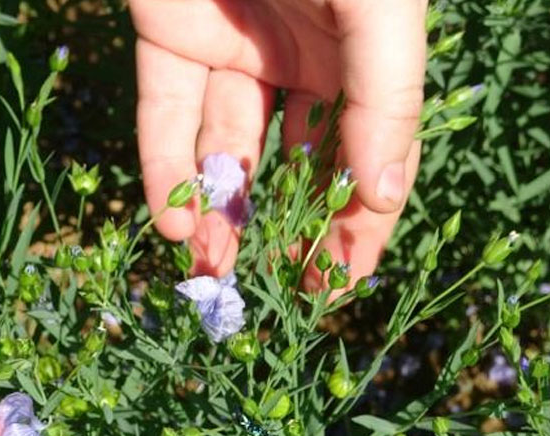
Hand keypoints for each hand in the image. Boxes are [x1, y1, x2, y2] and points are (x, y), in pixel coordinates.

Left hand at [131, 0, 426, 286]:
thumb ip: (385, 95)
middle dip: (294, 228)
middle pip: (299, 162)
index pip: (370, 151)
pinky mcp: (168, 40)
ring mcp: (233, 51)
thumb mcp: (377, 6)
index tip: (346, 282)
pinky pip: (164, 116)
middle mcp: (300, 55)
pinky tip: (175, 224)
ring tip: (215, 270)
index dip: (360, 220)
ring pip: (226, 149)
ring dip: (222, 214)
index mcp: (363, 49)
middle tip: (286, 292)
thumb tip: (382, 197)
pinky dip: (164, 172)